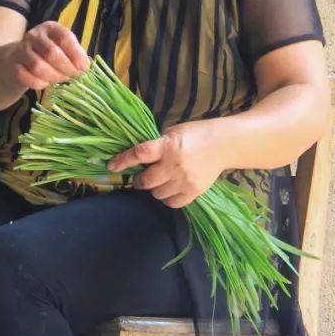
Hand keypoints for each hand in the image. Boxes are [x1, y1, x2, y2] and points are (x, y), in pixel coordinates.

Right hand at [6, 21, 91, 91]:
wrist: (16, 61)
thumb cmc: (46, 55)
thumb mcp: (62, 48)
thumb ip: (75, 54)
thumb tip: (85, 65)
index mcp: (50, 28)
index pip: (64, 38)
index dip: (76, 54)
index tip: (84, 67)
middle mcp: (34, 36)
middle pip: (52, 53)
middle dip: (66, 68)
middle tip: (73, 76)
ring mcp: (21, 50)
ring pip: (38, 66)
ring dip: (54, 76)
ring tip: (61, 79)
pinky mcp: (13, 66)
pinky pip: (27, 77)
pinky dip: (40, 84)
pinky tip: (45, 83)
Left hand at [105, 120, 230, 208]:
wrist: (223, 144)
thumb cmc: (194, 134)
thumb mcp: (172, 132)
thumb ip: (156, 145)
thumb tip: (137, 158)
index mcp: (168, 146)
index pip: (140, 154)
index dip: (123, 161)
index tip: (111, 166)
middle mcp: (175, 165)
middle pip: (147, 180)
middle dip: (140, 179)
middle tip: (142, 176)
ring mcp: (185, 180)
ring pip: (157, 194)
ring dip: (153, 188)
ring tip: (159, 181)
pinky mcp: (194, 192)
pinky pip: (172, 203)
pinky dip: (166, 198)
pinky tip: (169, 189)